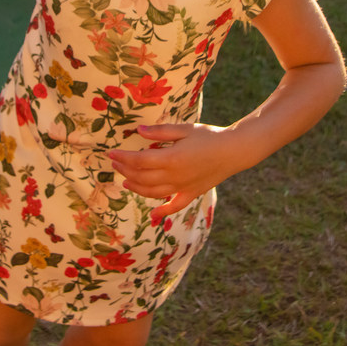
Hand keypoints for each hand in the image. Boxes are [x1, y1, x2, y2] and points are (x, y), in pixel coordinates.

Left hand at [108, 123, 241, 222]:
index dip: (123, 158)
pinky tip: (153, 216)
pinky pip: (174, 206)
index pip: (139, 161)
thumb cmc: (209, 136)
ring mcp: (182, 187)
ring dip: (136, 188)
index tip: (112, 154)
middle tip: (116, 164)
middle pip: (142, 177)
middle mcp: (174, 176)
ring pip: (152, 193)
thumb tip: (139, 131)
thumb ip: (160, 132)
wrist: (234, 151)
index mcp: (171, 158)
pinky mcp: (191, 194)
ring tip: (126, 181)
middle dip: (125, 170)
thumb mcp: (184, 129)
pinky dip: (162, 212)